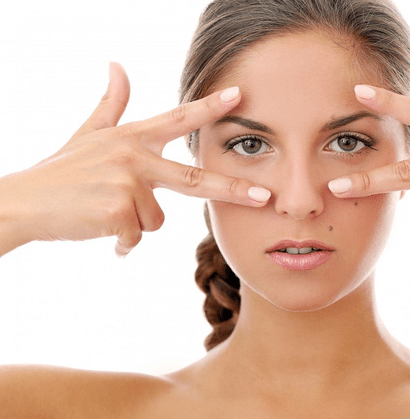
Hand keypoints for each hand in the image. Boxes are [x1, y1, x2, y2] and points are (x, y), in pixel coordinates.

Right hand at [2, 63, 269, 256]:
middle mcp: (134, 157)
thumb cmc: (61, 172)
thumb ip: (111, 103)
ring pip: (157, 220)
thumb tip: (118, 64)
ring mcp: (127, 183)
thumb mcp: (89, 134)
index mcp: (132, 138)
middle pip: (195, 178)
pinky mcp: (118, 211)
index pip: (178, 119)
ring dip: (135, 224)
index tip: (240, 96)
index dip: (210, 107)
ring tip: (105, 212)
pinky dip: (121, 242)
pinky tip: (99, 229)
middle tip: (265, 197)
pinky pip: (136, 237)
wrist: (23, 202)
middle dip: (233, 190)